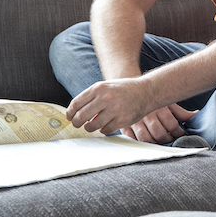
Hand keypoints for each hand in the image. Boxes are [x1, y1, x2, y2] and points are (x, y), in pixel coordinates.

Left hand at [66, 77, 194, 141]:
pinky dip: (103, 130)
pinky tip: (105, 125)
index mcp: (99, 88)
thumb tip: (74, 112)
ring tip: (91, 126)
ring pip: (92, 125)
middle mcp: (105, 98)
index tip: (69, 117)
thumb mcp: (106, 86)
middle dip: (76, 123)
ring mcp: (114, 110)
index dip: (70, 113)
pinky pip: (105, 130)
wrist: (146, 91)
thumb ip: (91, 96)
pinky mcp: (122, 120)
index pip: (76, 104)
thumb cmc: (123, 89)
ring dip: (89, 128)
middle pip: (81, 116)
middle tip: (77, 124)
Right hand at [120, 104, 197, 143]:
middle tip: (171, 139)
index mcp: (159, 108)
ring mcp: (134, 121)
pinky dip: (139, 143)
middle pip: (160, 134)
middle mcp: (147, 115)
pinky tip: (146, 141)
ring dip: (155, 143)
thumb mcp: (167, 103)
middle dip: (168, 139)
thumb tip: (196, 115)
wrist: (129, 91)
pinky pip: (132, 139)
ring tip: (160, 141)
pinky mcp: (124, 126)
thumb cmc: (152, 99)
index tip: (180, 133)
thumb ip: (180, 112)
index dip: (178, 132)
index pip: (172, 125)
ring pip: (146, 139)